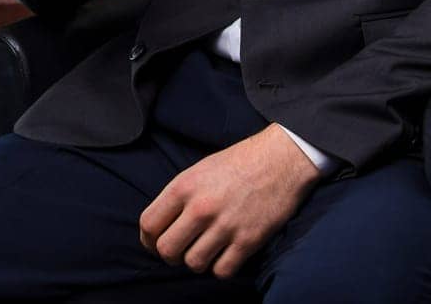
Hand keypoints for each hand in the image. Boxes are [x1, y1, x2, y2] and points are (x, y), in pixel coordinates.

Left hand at [138, 124, 324, 278]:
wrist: (281, 159)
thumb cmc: (238, 163)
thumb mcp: (199, 170)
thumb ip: (178, 197)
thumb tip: (162, 225)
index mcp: (184, 186)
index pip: (149, 224)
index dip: (148, 240)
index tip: (156, 243)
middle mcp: (201, 207)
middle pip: (167, 250)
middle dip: (170, 256)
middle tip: (181, 251)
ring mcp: (225, 225)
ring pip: (193, 264)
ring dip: (197, 261)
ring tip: (206, 250)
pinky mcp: (248, 240)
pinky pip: (222, 271)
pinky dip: (221, 268)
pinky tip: (225, 255)